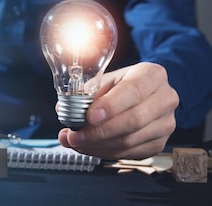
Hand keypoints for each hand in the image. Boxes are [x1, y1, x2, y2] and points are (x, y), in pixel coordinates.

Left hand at [58, 62, 177, 159]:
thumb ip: (85, 93)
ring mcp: (165, 124)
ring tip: (75, 141)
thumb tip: (63, 110)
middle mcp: (165, 99)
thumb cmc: (121, 85)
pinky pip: (129, 153)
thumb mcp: (104, 80)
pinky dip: (104, 152)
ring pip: (129, 140)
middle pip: (133, 120)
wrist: (143, 95)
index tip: (90, 116)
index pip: (133, 91)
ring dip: (97, 145)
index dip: (110, 106)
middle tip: (74, 135)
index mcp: (152, 75)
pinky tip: (88, 147)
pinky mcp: (159, 143)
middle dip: (98, 131)